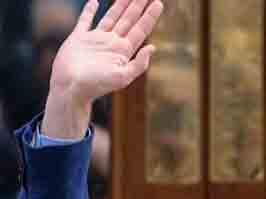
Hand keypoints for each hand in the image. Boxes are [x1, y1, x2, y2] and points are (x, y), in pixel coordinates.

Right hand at [43, 0, 163, 137]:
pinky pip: (85, 21)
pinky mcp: (78, 38)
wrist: (70, 88)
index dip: (149, 16)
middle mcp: (111, 43)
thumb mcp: (123, 77)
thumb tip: (153, 47)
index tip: (158, 3)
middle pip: (128, 20)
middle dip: (138, 6)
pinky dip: (90, 11)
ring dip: (120, 5)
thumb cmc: (96, 85)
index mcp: (123, 51)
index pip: (140, 29)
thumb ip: (139, 64)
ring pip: (111, 17)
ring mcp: (95, 40)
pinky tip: (95, 2)